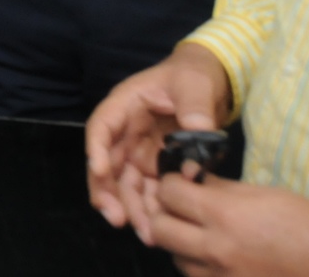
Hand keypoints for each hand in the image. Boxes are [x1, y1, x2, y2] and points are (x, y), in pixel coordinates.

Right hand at [87, 43, 232, 236]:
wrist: (211, 82)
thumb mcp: (195, 84)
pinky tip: (160, 226)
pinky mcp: (156, 164)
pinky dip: (152, 207)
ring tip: (146, 233)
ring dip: (131, 207)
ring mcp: (139, 150)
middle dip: (109, 193)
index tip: (100, 172)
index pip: (102, 126)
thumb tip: (197, 130)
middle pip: (108, 164)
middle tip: (117, 219)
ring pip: (126, 183)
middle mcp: (126, 131)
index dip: (97, 150)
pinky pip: (150, 189)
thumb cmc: (194, 75)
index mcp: (125, 105)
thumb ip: (195, 106)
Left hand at [143, 174, 308, 275]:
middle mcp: (215, 250)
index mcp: (224, 216)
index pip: (169, 193)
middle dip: (164, 212)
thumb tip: (192, 176)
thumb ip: (221, 187)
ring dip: (179, 243)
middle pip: (159, 228)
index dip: (171, 182)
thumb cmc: (307, 225)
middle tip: (180, 206)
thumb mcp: (265, 195)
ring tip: (200, 233)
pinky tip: (215, 255)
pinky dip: (198, 265)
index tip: (180, 181)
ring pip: (174, 257)